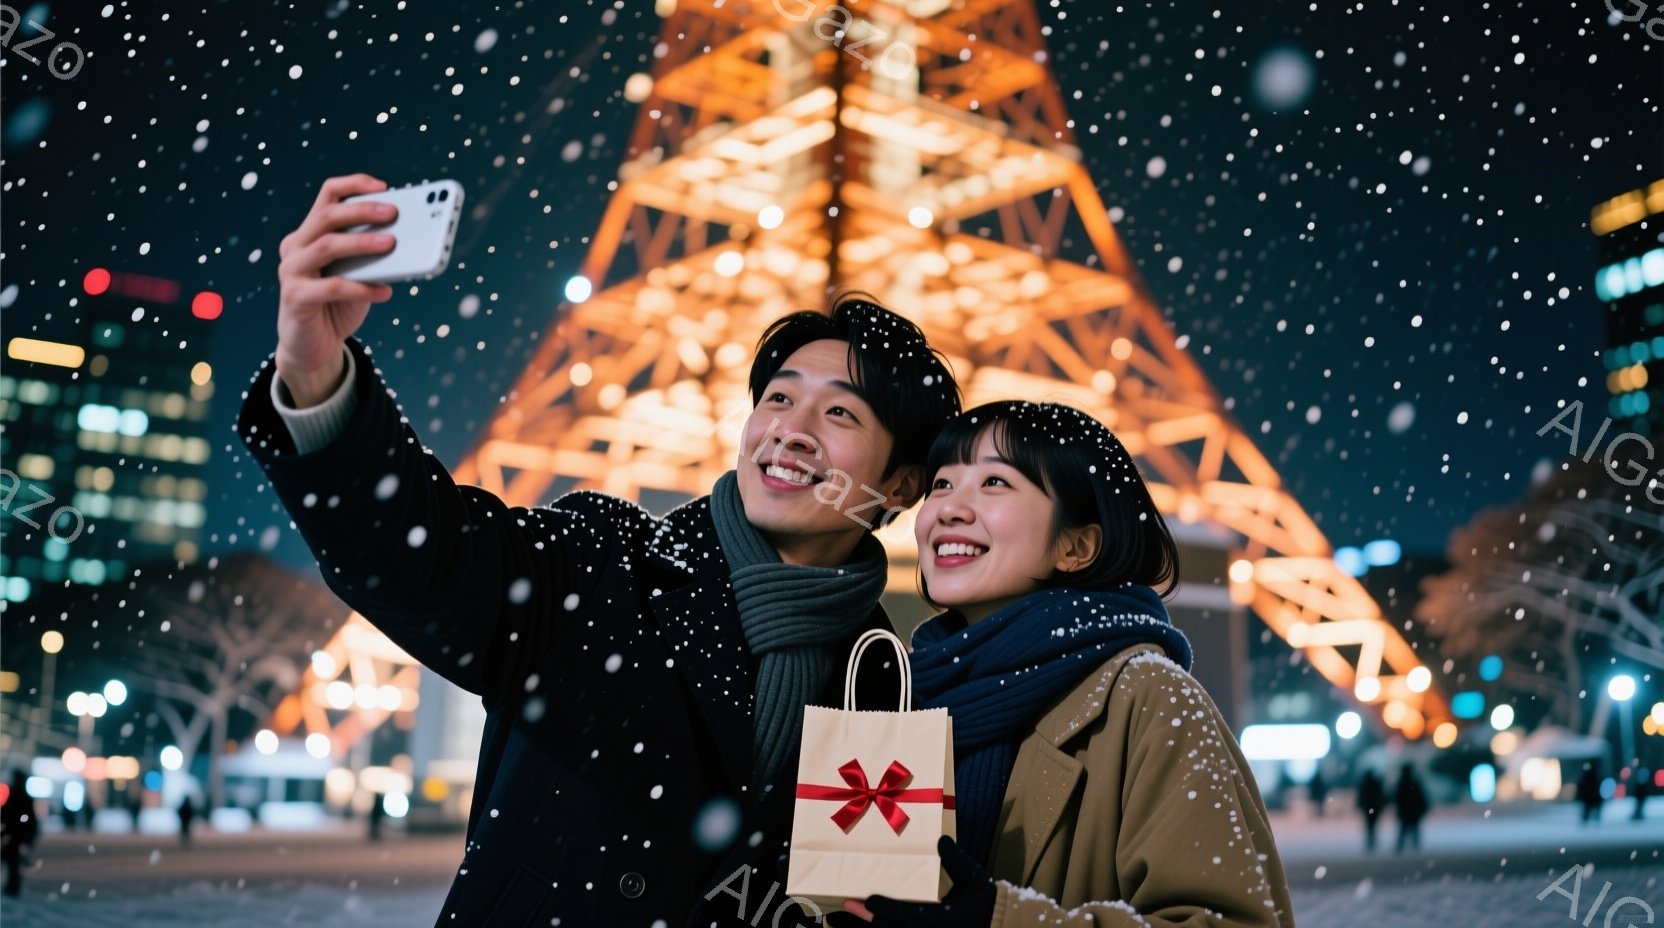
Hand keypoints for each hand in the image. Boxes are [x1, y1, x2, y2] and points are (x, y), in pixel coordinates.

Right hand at [275, 173, 398, 406]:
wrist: (312, 347)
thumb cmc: (338, 305)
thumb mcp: (358, 275)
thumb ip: (372, 256)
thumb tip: (408, 240)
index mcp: (310, 233)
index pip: (328, 195)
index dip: (354, 185)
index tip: (384, 186)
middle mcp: (296, 246)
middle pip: (328, 216)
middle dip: (362, 210)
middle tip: (394, 212)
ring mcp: (292, 271)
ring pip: (326, 245)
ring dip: (362, 242)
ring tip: (392, 244)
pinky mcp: (295, 297)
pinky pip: (331, 287)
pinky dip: (361, 288)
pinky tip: (385, 291)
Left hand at [844, 836, 995, 926]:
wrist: (1001, 924)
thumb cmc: (986, 902)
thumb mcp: (973, 878)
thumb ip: (955, 859)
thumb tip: (941, 839)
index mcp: (940, 920)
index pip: (906, 916)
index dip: (885, 910)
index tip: (865, 901)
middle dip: (863, 922)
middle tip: (838, 913)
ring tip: (837, 923)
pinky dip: (879, 927)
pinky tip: (864, 924)